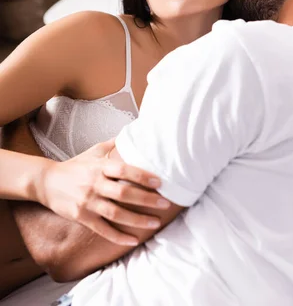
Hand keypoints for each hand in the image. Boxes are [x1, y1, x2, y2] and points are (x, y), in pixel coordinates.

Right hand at [35, 139, 169, 245]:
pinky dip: (118, 236)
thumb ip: (113, 145)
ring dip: (137, 220)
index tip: (159, 181)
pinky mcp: (81, 217)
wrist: (47, 181)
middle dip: (146, 200)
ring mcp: (88, 202)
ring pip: (116, 213)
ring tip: (155, 223)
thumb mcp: (93, 151)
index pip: (124, 170)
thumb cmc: (75, 166)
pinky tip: (133, 240)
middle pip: (123, 193)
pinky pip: (102, 229)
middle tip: (165, 204)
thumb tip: (134, 133)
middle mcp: (95, 184)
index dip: (142, 176)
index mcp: (99, 167)